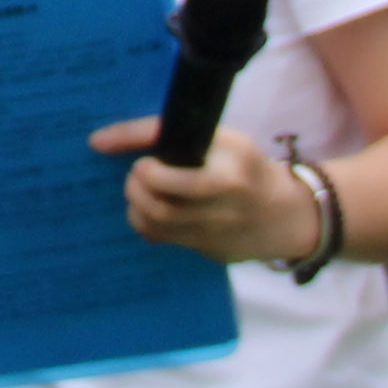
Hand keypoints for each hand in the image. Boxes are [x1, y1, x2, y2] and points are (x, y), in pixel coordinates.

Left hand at [99, 118, 311, 264]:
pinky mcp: (214, 251)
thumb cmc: (245, 169)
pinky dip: (149, 226)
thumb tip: (99, 141)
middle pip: (156, 197)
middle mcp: (227, 195)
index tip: (109, 148)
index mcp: (230, 161)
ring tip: (141, 194)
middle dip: (136, 185)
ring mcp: (221, 228)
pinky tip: (153, 214)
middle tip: (137, 175)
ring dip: (137, 206)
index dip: (133, 150)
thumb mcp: (221, 141)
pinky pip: (166, 240)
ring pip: (156, 222)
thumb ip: (166, 136)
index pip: (166, 155)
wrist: (288, 215)